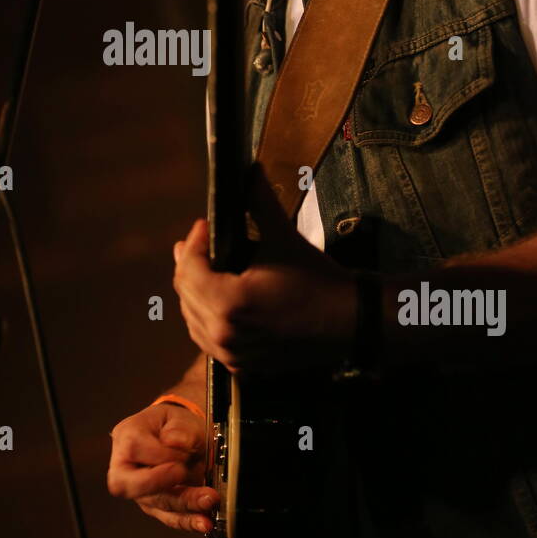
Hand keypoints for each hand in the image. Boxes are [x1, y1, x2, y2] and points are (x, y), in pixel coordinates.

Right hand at [107, 402, 217, 532]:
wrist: (181, 435)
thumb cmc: (174, 424)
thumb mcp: (179, 417)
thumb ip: (180, 428)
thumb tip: (175, 441)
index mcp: (126, 436)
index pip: (135, 449)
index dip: (161, 454)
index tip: (184, 453)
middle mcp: (126, 466)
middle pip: (132, 485)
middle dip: (162, 485)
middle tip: (186, 476)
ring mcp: (140, 490)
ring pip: (157, 504)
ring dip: (185, 505)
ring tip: (208, 501)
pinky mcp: (156, 506)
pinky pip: (170, 518)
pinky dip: (189, 520)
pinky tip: (204, 521)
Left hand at [172, 218, 356, 374]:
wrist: (351, 323)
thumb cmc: (318, 281)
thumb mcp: (284, 238)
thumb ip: (259, 203)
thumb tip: (249, 171)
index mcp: (229, 303)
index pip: (188, 270)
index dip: (193, 242)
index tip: (205, 224)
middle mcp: (224, 334)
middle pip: (185, 295)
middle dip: (190, 265)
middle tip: (198, 242)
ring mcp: (232, 355)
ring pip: (193, 320)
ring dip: (194, 293)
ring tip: (203, 268)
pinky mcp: (242, 366)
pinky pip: (210, 340)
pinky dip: (207, 318)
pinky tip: (216, 300)